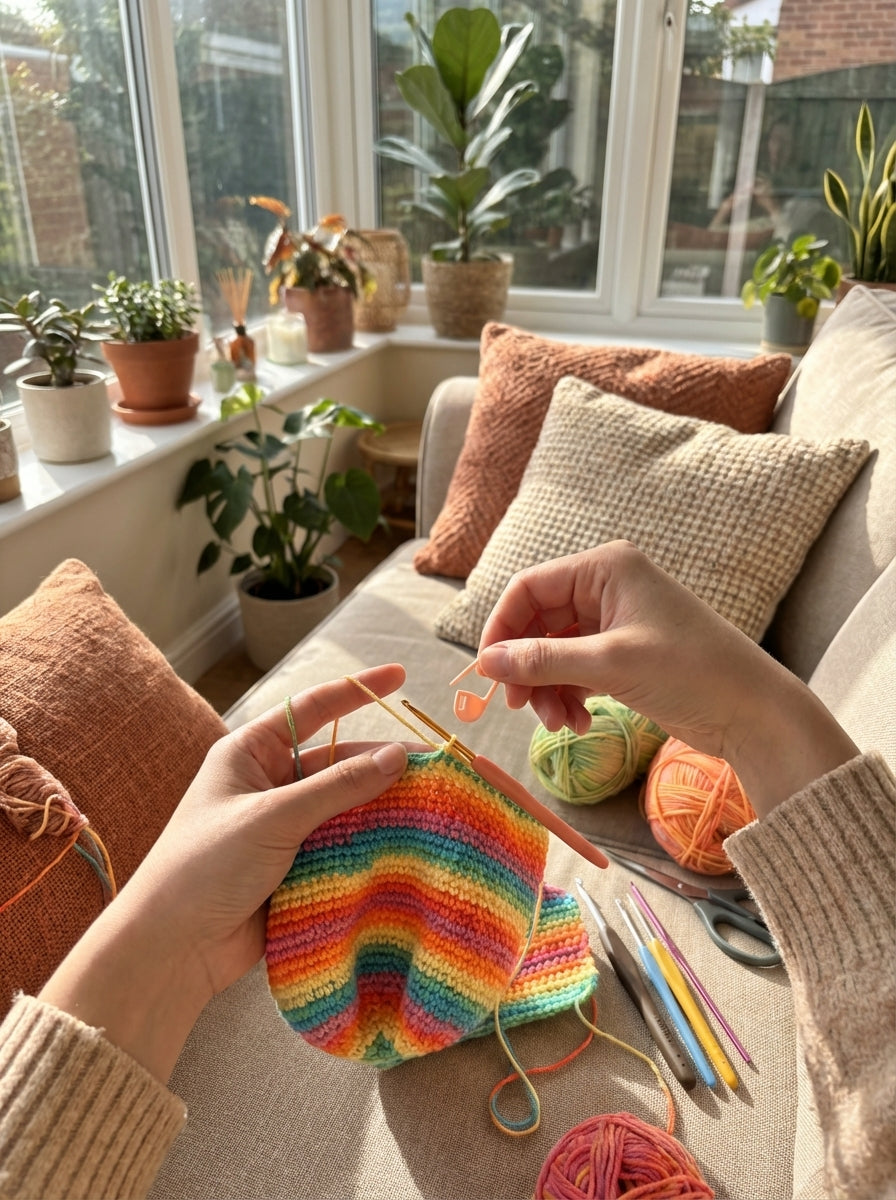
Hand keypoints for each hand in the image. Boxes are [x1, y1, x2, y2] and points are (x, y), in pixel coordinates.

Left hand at [39, 665, 408, 1081]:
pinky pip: (343, 844)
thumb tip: (398, 755)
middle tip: (437, 763)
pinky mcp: (297, 867)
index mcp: (250, 753)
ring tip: (435, 803)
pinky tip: (410, 842)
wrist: (172, 949)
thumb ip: (337, 786)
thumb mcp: (272, 817)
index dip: (356, 691)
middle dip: (383, 761)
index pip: (311, 709)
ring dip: (383, 804)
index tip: (399, 676)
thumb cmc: (204, 866)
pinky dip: (373, 842)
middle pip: (339, 761)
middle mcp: (269, 783)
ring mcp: (284, 827)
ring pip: (346, 805)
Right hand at [477, 541, 857, 815]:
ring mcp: (614, 622)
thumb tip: (485, 663)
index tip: (488, 673)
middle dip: (527, 668)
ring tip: (560, 724)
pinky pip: (574, 670)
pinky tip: (580, 723)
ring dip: (548, 690)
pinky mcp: (622, 655)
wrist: (753, 711)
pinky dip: (569, 696)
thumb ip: (543, 661)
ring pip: (553, 652)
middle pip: (537, 623)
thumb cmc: (692, 671)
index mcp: (605, 568)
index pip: (529, 588)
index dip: (501, 629)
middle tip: (522, 708)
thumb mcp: (611, 664)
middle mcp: (606, 588)